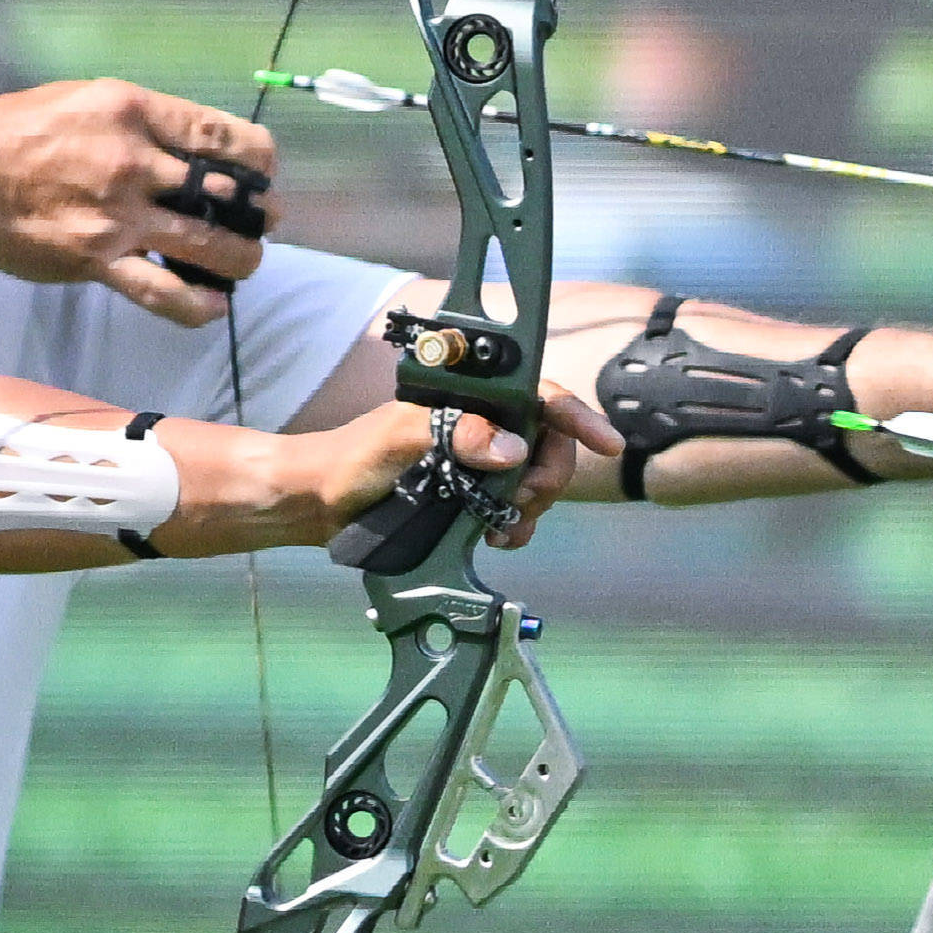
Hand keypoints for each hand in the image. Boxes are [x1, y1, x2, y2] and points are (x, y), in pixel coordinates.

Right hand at [0, 78, 281, 321]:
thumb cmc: (18, 132)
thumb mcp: (87, 98)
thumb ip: (143, 121)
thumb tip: (191, 146)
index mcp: (134, 111)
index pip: (222, 134)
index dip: (259, 158)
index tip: (263, 171)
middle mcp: (134, 162)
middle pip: (227, 194)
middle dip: (258, 213)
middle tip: (263, 221)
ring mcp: (118, 217)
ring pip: (208, 247)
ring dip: (240, 260)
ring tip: (244, 263)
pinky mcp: (99, 262)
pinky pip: (164, 293)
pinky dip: (198, 305)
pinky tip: (214, 305)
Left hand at [311, 386, 584, 553]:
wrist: (325, 504)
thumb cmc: (354, 459)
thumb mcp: (400, 438)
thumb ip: (455, 434)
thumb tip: (512, 448)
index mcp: (472, 398)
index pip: (539, 397)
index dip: (578, 416)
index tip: (608, 443)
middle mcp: (484, 425)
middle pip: (549, 445)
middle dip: (544, 476)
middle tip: (516, 498)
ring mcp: (482, 462)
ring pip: (537, 481)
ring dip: (530, 506)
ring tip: (499, 524)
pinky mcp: (476, 496)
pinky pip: (519, 510)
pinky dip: (517, 525)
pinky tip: (497, 536)